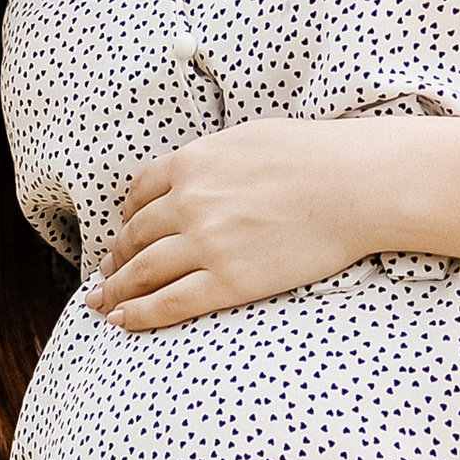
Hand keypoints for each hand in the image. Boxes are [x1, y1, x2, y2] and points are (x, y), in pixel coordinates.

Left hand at [88, 116, 397, 329]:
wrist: (357, 185)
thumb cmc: (316, 156)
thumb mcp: (249, 138)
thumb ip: (213, 159)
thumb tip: (196, 174)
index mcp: (193, 162)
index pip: (141, 194)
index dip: (126, 217)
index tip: (123, 232)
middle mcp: (190, 201)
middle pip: (135, 235)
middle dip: (116, 257)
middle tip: (105, 274)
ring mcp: (207, 243)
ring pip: (143, 271)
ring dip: (116, 289)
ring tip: (102, 302)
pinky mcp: (229, 281)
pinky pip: (170, 302)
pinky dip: (138, 314)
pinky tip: (121, 321)